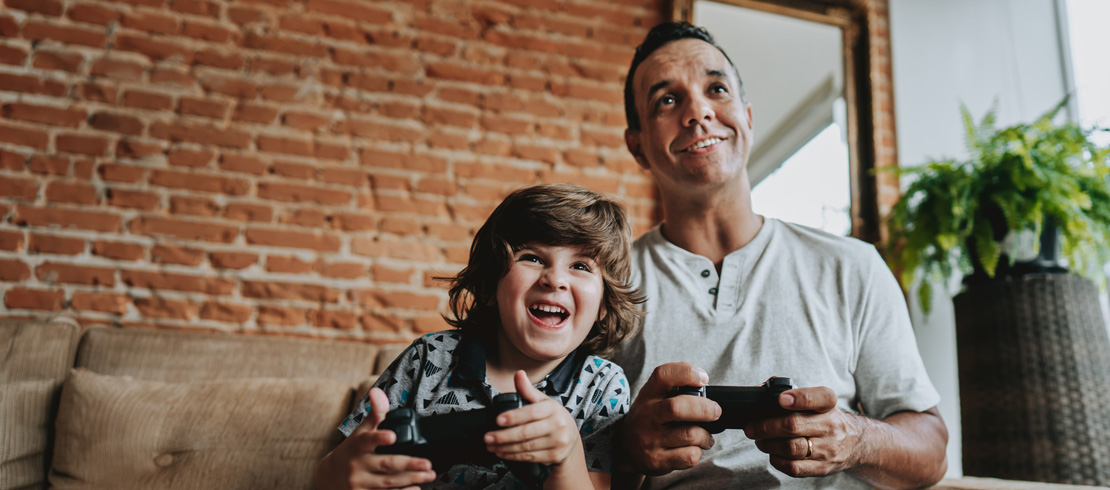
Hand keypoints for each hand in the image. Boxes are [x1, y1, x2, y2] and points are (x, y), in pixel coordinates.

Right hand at [314, 387, 437, 489]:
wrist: (330, 476)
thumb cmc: (352, 450)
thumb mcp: (361, 431)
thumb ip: (375, 413)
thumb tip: (377, 391)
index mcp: (358, 446)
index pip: (368, 440)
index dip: (380, 438)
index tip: (393, 436)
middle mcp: (358, 465)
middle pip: (385, 465)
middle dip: (408, 465)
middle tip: (428, 464)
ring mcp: (360, 483)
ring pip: (388, 482)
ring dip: (411, 479)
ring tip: (429, 475)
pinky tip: (416, 489)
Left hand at [484, 370, 581, 466]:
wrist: (571, 440)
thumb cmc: (554, 417)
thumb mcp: (543, 401)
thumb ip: (528, 390)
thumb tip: (518, 374)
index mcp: (553, 408)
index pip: (531, 412)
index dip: (513, 417)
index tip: (498, 420)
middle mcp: (558, 425)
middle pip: (526, 433)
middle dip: (503, 436)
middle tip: (488, 437)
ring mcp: (557, 442)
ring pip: (526, 447)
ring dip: (505, 447)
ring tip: (491, 445)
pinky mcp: (554, 456)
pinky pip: (530, 457)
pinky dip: (513, 456)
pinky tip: (503, 453)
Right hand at [619, 362, 720, 475]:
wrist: (625, 449)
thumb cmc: (648, 419)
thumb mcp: (652, 398)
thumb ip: (675, 392)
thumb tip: (709, 394)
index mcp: (648, 395)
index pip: (664, 375)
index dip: (687, 373)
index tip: (703, 379)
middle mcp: (647, 416)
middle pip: (677, 407)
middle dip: (705, 409)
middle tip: (715, 411)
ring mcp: (650, 439)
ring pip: (690, 434)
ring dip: (706, 436)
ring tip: (705, 436)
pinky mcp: (656, 461)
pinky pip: (689, 456)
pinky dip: (698, 452)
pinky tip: (694, 449)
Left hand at [743, 386, 863, 477]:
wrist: (856, 443)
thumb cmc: (825, 418)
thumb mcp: (818, 401)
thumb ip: (793, 392)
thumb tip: (762, 390)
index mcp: (828, 405)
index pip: (818, 397)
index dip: (798, 398)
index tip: (780, 399)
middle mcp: (831, 426)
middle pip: (793, 425)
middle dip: (765, 426)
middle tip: (751, 427)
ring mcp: (828, 449)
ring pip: (791, 448)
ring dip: (768, 444)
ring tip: (760, 440)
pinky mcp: (822, 468)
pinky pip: (794, 468)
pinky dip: (777, 461)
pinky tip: (773, 454)